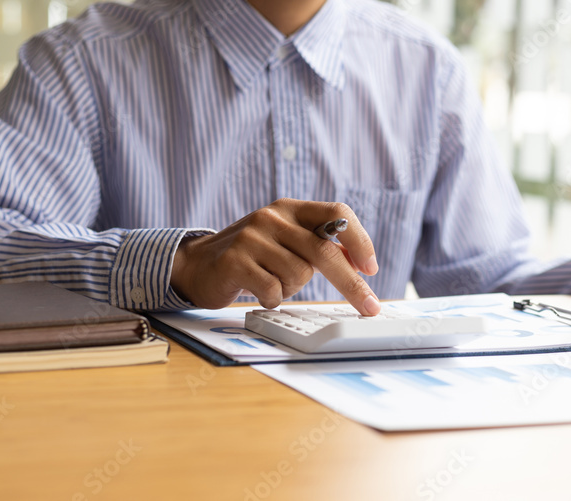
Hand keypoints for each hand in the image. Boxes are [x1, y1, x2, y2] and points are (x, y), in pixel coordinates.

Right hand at [170, 198, 381, 314]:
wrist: (198, 266)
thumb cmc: (252, 258)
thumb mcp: (286, 242)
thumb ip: (318, 245)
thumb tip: (360, 262)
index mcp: (290, 209)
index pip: (336, 213)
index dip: (359, 240)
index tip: (371, 268)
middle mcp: (272, 217)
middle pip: (324, 251)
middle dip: (350, 283)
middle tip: (368, 306)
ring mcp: (252, 237)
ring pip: (298, 275)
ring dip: (292, 288)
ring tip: (272, 282)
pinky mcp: (235, 261)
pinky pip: (274, 290)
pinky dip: (273, 298)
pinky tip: (259, 290)